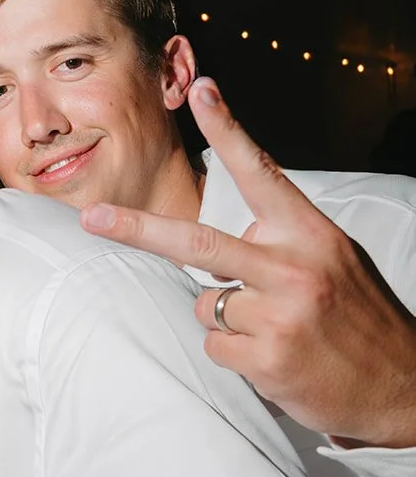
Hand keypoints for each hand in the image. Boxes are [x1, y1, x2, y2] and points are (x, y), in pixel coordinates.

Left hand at [81, 78, 415, 447]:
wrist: (404, 386)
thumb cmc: (358, 319)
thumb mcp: (333, 262)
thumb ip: (280, 244)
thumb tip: (215, 245)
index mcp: (311, 234)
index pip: (260, 172)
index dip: (228, 129)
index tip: (202, 90)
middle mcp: (294, 268)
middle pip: (196, 243)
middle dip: (136, 229)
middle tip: (93, 218)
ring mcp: (280, 315)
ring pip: (206, 304)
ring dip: (227, 319)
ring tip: (276, 331)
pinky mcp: (268, 359)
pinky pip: (216, 346)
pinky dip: (236, 355)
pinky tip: (276, 359)